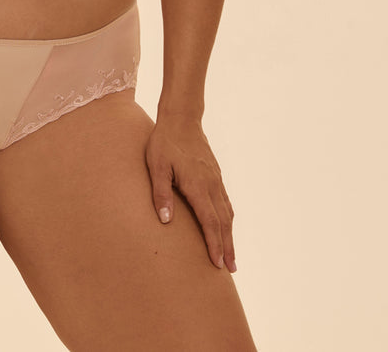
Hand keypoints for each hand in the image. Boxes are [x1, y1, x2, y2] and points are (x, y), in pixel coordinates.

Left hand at [145, 116, 235, 271]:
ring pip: (227, 212)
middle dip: (227, 246)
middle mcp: (211, 184)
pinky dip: (228, 219)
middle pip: (223, 221)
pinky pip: (225, 202)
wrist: (181, 118)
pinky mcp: (215, 174)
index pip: (209, 221)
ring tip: (231, 255)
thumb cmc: (164, 142)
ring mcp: (216, 179)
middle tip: (230, 269)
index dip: (214, 243)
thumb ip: (161, 193)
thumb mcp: (156, 166)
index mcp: (198, 185)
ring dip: (230, 235)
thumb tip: (165, 221)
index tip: (218, 263)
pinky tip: (226, 226)